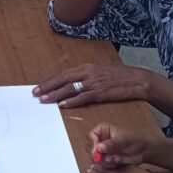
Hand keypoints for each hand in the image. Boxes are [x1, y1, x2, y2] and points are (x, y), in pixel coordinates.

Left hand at [33, 63, 147, 107]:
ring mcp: (94, 83)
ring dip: (55, 94)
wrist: (137, 79)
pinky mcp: (100, 93)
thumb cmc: (119, 76)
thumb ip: (87, 76)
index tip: (39, 86)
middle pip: (63, 80)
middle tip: (35, 93)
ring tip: (44, 99)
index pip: (64, 74)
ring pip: (70, 88)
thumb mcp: (100, 71)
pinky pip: (82, 97)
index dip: (50, 80)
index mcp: (87, 67)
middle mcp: (88, 73)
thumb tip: (73, 82)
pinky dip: (71, 101)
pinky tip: (62, 105)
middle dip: (48, 87)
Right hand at [89, 122, 150, 166]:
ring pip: (97, 158)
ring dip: (106, 161)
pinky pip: (104, 164)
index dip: (95, 143)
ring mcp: (105, 151)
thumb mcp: (123, 140)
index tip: (100, 149)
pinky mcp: (108, 159)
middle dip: (100, 155)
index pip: (92, 135)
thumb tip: (99, 148)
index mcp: (103, 130)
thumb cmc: (134, 140)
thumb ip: (111, 144)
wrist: (144, 150)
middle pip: (93, 148)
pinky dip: (111, 164)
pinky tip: (119, 161)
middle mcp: (102, 140)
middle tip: (108, 158)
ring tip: (117, 159)